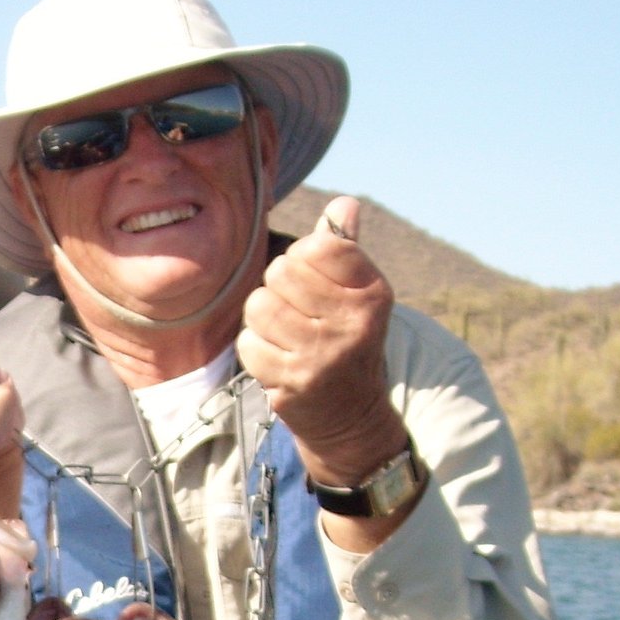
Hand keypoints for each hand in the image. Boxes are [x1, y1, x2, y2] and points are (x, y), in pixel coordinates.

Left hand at [237, 196, 400, 481]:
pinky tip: (276, 359)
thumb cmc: (345, 341)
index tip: (312, 278)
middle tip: (296, 312)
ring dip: (261, 318)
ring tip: (283, 333)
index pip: (320, 246)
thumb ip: (344, 249)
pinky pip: (248, 343)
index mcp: (372, 293)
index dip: (303, 256)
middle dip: (278, 287)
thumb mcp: (356, 294)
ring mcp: (322, 355)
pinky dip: (255, 349)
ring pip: (259, 305)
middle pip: (281, 270)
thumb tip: (344, 203)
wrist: (350, 416)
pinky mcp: (292, 383)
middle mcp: (352, 323)